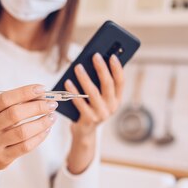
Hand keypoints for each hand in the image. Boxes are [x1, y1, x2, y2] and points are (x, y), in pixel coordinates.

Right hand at [0, 84, 57, 185]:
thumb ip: (14, 104)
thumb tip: (41, 96)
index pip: (4, 99)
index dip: (24, 92)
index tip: (41, 89)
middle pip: (14, 114)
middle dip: (37, 107)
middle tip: (51, 104)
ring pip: (22, 131)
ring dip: (41, 122)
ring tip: (52, 117)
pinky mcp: (2, 157)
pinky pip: (26, 146)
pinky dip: (39, 137)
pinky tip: (46, 130)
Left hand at [63, 53, 124, 173]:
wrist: (84, 132)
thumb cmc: (90, 108)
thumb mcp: (99, 97)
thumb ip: (99, 83)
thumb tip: (92, 62)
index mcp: (117, 100)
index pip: (120, 82)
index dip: (117, 68)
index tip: (112, 55)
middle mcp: (112, 107)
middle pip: (108, 85)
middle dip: (101, 68)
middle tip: (95, 55)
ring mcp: (101, 115)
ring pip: (93, 93)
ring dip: (85, 78)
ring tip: (78, 66)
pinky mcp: (88, 120)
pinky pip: (80, 103)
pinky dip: (73, 91)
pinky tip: (67, 81)